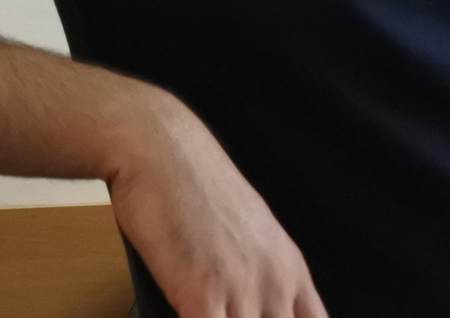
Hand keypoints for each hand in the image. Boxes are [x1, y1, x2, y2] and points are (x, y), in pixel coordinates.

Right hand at [105, 90, 328, 316]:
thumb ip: (257, 274)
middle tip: (225, 312)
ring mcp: (243, 290)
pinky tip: (179, 310)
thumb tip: (249, 307)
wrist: (159, 148)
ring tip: (201, 309)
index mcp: (290, 269)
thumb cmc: (190, 183)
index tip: (261, 315)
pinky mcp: (204, 294)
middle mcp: (276, 283)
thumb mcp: (245, 230)